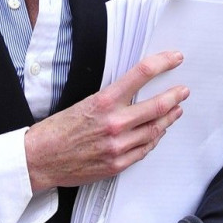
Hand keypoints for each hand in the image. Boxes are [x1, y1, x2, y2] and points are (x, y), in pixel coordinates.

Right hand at [25, 51, 188, 192]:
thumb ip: (111, 99)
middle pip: (157, 106)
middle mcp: (114, 124)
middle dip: (175, 96)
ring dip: (169, 118)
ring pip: (155, 129)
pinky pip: (145, 149)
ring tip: (175, 111)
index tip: (174, 58)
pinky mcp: (118, 164)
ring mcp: (118, 146)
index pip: (141, 75)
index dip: (163, 63)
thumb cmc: (57, 130)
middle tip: (183, 91)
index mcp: (103, 102)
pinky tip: (158, 132)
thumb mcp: (83, 103)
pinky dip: (155, 138)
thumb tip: (134, 92)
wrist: (40, 159)